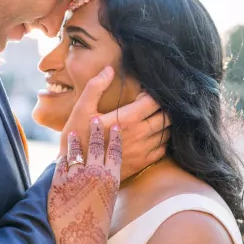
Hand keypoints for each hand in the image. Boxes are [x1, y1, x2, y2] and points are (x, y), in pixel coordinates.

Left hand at [49, 120, 120, 243]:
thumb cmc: (97, 225)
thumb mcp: (110, 199)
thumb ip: (107, 180)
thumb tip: (102, 165)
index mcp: (111, 179)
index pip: (115, 151)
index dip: (114, 136)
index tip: (114, 125)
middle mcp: (95, 174)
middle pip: (95, 145)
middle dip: (96, 129)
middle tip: (94, 118)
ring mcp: (75, 177)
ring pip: (75, 151)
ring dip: (75, 140)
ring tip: (73, 132)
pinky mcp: (58, 183)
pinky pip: (60, 164)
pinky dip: (62, 159)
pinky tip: (62, 155)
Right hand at [58, 66, 170, 180]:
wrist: (77, 174)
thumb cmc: (77, 139)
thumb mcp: (80, 110)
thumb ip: (95, 87)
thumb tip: (109, 69)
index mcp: (127, 119)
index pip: (153, 101)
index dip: (151, 94)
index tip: (142, 93)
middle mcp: (139, 135)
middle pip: (165, 116)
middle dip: (161, 107)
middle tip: (150, 105)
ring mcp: (143, 151)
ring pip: (166, 133)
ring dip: (163, 124)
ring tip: (152, 118)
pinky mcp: (143, 163)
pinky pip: (162, 149)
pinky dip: (161, 141)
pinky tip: (151, 136)